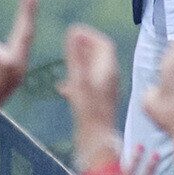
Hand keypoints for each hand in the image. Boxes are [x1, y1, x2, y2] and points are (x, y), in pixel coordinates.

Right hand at [58, 23, 121, 171]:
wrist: (96, 142)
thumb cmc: (88, 112)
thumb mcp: (79, 81)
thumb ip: (76, 56)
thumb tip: (74, 32)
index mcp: (108, 71)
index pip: (104, 44)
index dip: (89, 35)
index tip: (74, 31)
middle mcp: (110, 79)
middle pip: (100, 56)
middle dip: (84, 47)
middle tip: (68, 43)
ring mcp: (105, 91)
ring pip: (93, 70)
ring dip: (80, 63)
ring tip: (64, 62)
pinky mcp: (99, 102)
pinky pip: (89, 85)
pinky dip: (77, 80)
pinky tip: (64, 89)